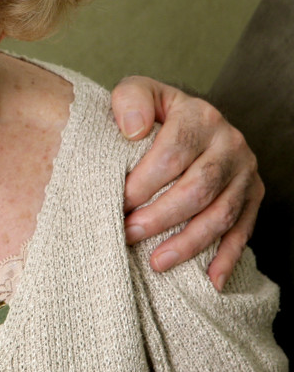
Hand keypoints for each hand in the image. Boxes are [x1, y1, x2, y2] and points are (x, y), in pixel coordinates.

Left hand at [110, 76, 262, 290]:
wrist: (187, 116)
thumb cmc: (154, 111)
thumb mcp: (138, 92)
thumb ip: (130, 100)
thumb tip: (133, 130)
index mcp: (200, 116)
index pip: (171, 155)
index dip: (143, 183)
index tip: (117, 202)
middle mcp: (230, 143)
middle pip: (197, 189)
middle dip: (160, 217)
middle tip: (128, 234)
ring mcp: (245, 172)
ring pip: (220, 214)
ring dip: (189, 243)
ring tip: (156, 262)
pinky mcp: (254, 195)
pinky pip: (243, 230)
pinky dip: (227, 257)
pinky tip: (209, 280)